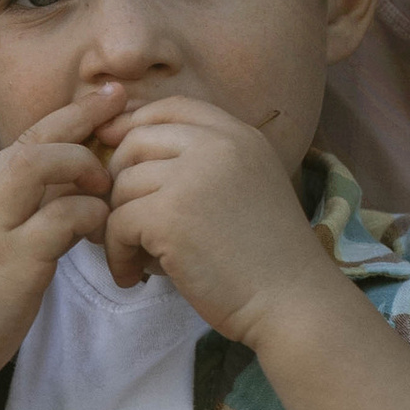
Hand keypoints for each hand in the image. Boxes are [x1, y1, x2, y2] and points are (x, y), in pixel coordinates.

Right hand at [0, 89, 118, 392]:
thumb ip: (17, 211)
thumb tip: (65, 192)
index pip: (24, 138)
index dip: (68, 115)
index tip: (106, 99)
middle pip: (34, 138)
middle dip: (83, 118)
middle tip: (124, 109)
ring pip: (42, 163)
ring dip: (85, 167)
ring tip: (107, 189)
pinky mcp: (12, 261)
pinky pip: (63, 218)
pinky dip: (92, 217)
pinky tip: (102, 232)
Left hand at [98, 98, 331, 341]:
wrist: (292, 302)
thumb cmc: (265, 260)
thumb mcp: (246, 188)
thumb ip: (204, 165)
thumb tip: (131, 150)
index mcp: (240, 135)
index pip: (172, 107)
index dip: (135, 125)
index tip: (117, 154)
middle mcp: (218, 145)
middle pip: (137, 141)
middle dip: (118, 180)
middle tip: (125, 222)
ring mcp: (193, 176)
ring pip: (122, 185)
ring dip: (119, 225)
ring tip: (137, 257)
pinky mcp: (170, 214)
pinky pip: (117, 222)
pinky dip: (117, 253)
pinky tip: (133, 276)